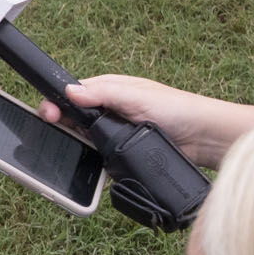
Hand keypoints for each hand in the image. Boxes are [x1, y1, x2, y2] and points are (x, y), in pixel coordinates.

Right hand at [43, 75, 253, 169]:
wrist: (205, 139)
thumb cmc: (177, 109)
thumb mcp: (136, 96)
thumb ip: (102, 93)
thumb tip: (69, 91)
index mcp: (111, 90)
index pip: (75, 94)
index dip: (58, 103)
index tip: (48, 113)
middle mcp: (111, 110)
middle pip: (75, 118)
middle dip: (62, 123)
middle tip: (53, 130)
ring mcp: (117, 133)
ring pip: (85, 139)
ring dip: (76, 143)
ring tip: (67, 148)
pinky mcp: (123, 153)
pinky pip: (100, 157)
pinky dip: (93, 161)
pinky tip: (88, 164)